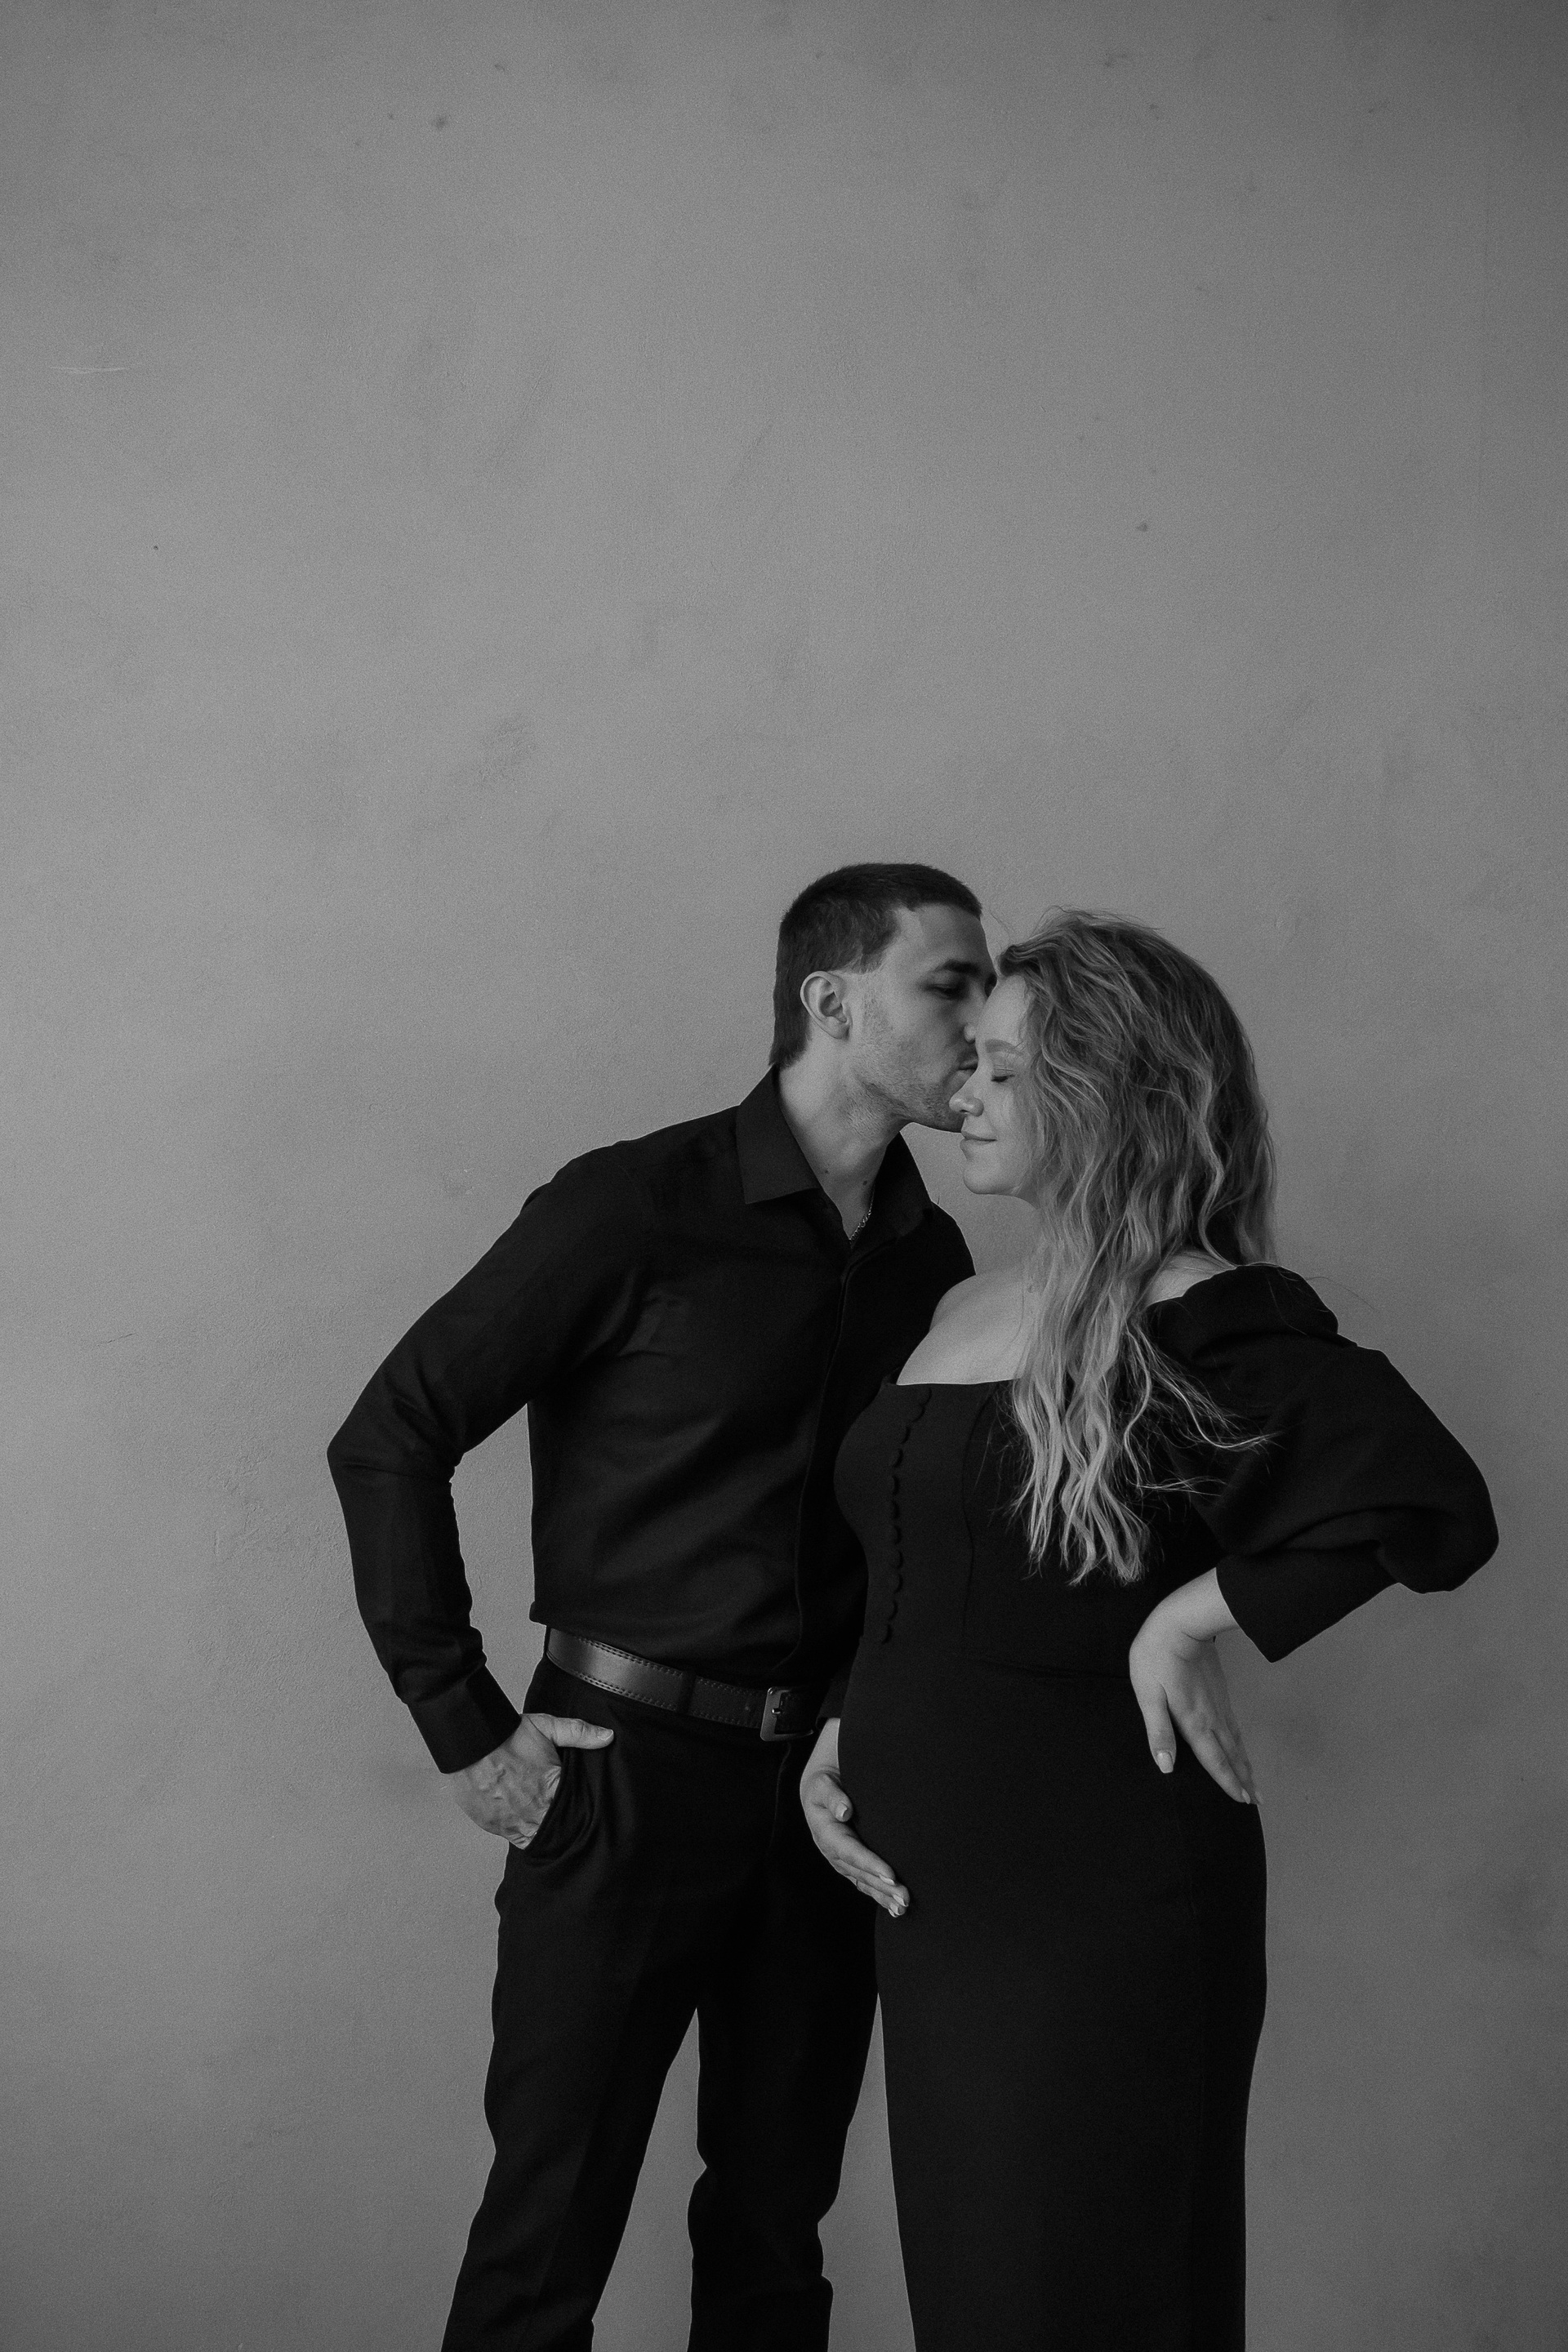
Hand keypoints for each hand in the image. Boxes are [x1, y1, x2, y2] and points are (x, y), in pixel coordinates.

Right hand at [444, 1712, 613, 1848]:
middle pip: (556, 1830)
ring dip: (540, 1831)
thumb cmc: (507, 1735)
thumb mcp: (546, 1727)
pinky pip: (512, 1838)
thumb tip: (608, 1737)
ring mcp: (512, 1823)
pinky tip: (523, 1820)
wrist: (467, 1743)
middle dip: (561, 1824)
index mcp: (552, 1791)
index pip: (576, 1813)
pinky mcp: (492, 1826)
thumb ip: (579, 1733)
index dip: (579, 1811)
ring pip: (535, 1838)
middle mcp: (534, 1813)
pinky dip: (519, 1831)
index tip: (579, 1807)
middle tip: (562, 1816)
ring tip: (543, 1820)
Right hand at [800, 1719, 908, 1918]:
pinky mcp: (849, 1863)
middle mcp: (831, 1850)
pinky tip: (894, 1907)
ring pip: (861, 1881)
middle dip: (881, 1886)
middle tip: (905, 1897)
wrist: (818, 1788)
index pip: (849, 1851)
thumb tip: (844, 1811)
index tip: (891, 1875)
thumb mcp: (823, 1782)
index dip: (869, 1864)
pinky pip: (863, 1882)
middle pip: (858, 1872)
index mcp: (824, 1830)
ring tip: (904, 1906)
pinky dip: (878, 1895)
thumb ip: (833, 1795)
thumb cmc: (824, 1781)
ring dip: (882, 1896)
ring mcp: (839, 1860)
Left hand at [1129, 1579, 1257, 1806]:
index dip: (1227, 1781)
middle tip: (1256, 1801)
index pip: (1213, 1759)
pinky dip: (1241, 1743)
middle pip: (1230, 1754)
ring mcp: (1219, 1704)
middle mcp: (1211, 1717)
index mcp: (1193, 1721)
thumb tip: (1166, 1766)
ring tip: (1254, 1782)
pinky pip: (1234, 1726)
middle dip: (1242, 1779)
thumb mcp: (1148, 1695)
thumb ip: (1158, 1731)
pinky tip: (1241, 1747)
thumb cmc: (1156, 1658)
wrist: (1180, 1622)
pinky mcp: (1220, 1692)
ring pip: (1235, 1741)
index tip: (1242, 1800)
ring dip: (1245, 1763)